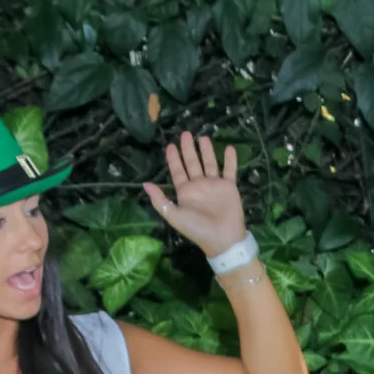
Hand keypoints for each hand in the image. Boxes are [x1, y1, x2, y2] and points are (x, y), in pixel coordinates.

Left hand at [143, 132, 249, 259]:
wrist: (223, 239)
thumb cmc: (197, 229)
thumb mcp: (174, 216)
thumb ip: (160, 200)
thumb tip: (144, 184)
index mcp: (185, 192)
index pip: (178, 171)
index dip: (174, 159)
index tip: (171, 145)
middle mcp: (199, 186)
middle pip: (192, 163)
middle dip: (188, 149)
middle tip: (186, 134)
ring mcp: (214, 185)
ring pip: (209, 163)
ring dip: (207, 151)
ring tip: (203, 138)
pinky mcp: (229, 187)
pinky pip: (229, 170)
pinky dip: (230, 160)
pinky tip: (229, 148)